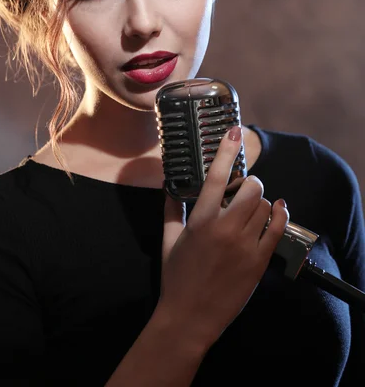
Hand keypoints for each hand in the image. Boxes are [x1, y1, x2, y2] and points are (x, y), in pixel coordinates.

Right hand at [159, 126, 288, 348]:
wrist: (189, 317)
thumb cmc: (176, 277)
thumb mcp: (168, 240)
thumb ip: (170, 210)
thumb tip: (168, 187)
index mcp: (201, 220)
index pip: (216, 176)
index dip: (226, 150)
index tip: (233, 132)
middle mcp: (225, 228)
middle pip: (251, 188)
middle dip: (249, 183)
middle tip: (242, 189)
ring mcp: (246, 245)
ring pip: (266, 206)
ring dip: (261, 201)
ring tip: (251, 208)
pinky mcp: (260, 261)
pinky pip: (278, 228)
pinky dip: (281, 215)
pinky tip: (278, 210)